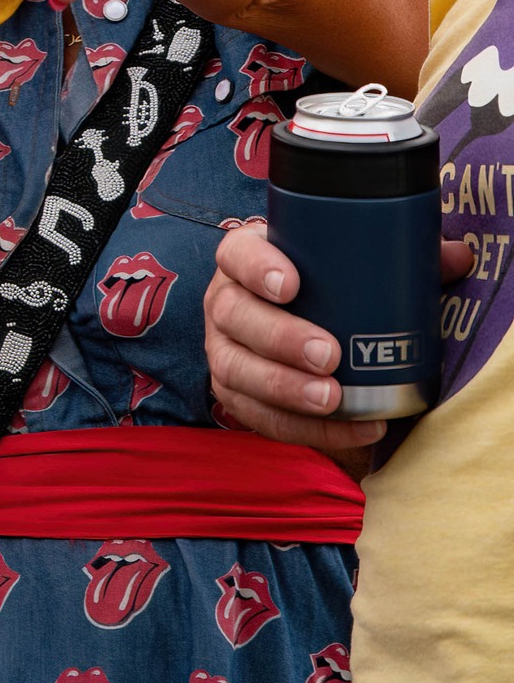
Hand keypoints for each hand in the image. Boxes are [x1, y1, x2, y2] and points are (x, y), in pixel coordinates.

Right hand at [205, 218, 472, 452]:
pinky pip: (258, 416)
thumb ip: (403, 257)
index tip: (291, 285)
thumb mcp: (354, 266)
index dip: (256, 268)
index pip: (237, 254)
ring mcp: (224, 349)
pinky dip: (304, 428)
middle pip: (235, 315)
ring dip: (284, 388)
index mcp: (246, 259)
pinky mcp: (235, 393)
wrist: (300, 327)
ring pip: (236, 369)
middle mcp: (226, 301)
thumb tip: (459, 256)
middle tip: (329, 354)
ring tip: (331, 398)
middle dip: (280, 338)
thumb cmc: (327, 289)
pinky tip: (349, 428)